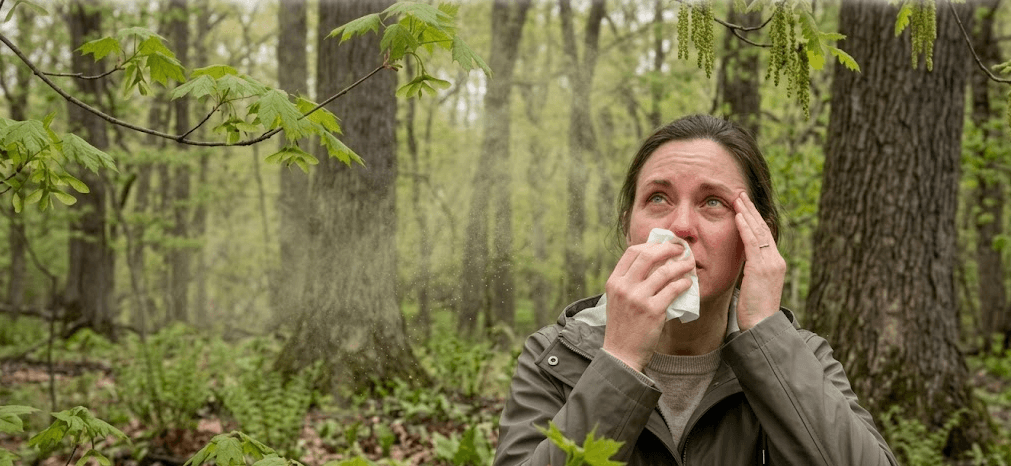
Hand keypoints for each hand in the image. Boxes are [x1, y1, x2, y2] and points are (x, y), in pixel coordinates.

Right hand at [602, 241, 695, 370]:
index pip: (632, 252)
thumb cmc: (623, 326)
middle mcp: (624, 287)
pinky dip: (683, 283)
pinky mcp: (652, 311)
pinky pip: (673, 290)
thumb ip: (630, 281)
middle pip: (648, 256)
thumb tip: (654, 261)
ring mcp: (637, 299)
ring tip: (689, 264)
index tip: (664, 244)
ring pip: (664, 272)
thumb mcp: (618, 299)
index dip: (651, 244)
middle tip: (680, 249)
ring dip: (681, 265)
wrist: (621, 353)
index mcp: (614, 281)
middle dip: (668, 249)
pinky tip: (688, 283)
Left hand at [733, 192, 786, 330]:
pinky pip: (752, 243)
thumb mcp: (753, 286)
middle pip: (762, 228)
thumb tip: (741, 262)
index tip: (744, 205)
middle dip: (750, 210)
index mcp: (774, 263)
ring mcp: (770, 263)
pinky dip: (745, 228)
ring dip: (746, 213)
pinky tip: (738, 216)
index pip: (763, 235)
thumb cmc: (754, 310)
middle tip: (740, 194)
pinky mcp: (761, 268)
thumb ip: (750, 271)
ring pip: (758, 231)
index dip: (754, 219)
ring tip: (737, 198)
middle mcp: (775, 260)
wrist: (762, 326)